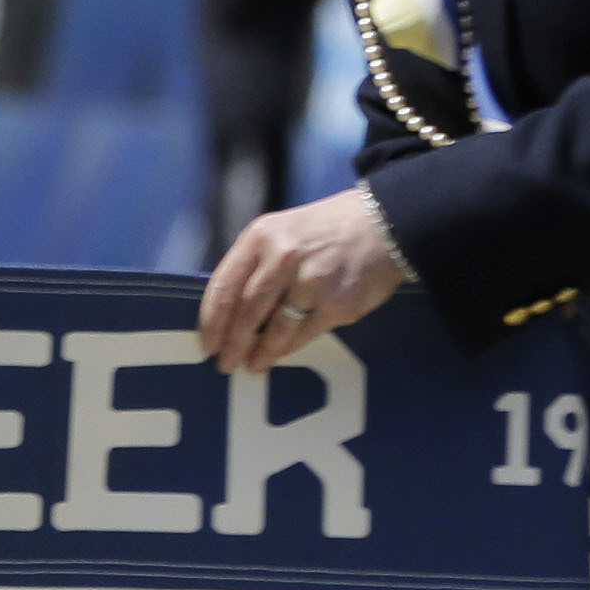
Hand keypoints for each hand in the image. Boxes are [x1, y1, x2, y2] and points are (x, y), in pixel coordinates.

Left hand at [198, 185, 407, 373]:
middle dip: (232, 343)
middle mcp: (282, 257)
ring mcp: (311, 282)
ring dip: (260, 352)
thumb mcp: (280, 231)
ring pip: (275, 328)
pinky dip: (288, 348)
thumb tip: (229, 310)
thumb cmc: (325, 229)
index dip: (211, 321)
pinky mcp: (337, 304)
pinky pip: (304, 334)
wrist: (383, 223)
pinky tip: (279, 354)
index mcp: (260, 237)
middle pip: (246, 311)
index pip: (223, 286)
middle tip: (225, 364)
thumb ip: (255, 263)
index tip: (206, 344)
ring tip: (252, 366)